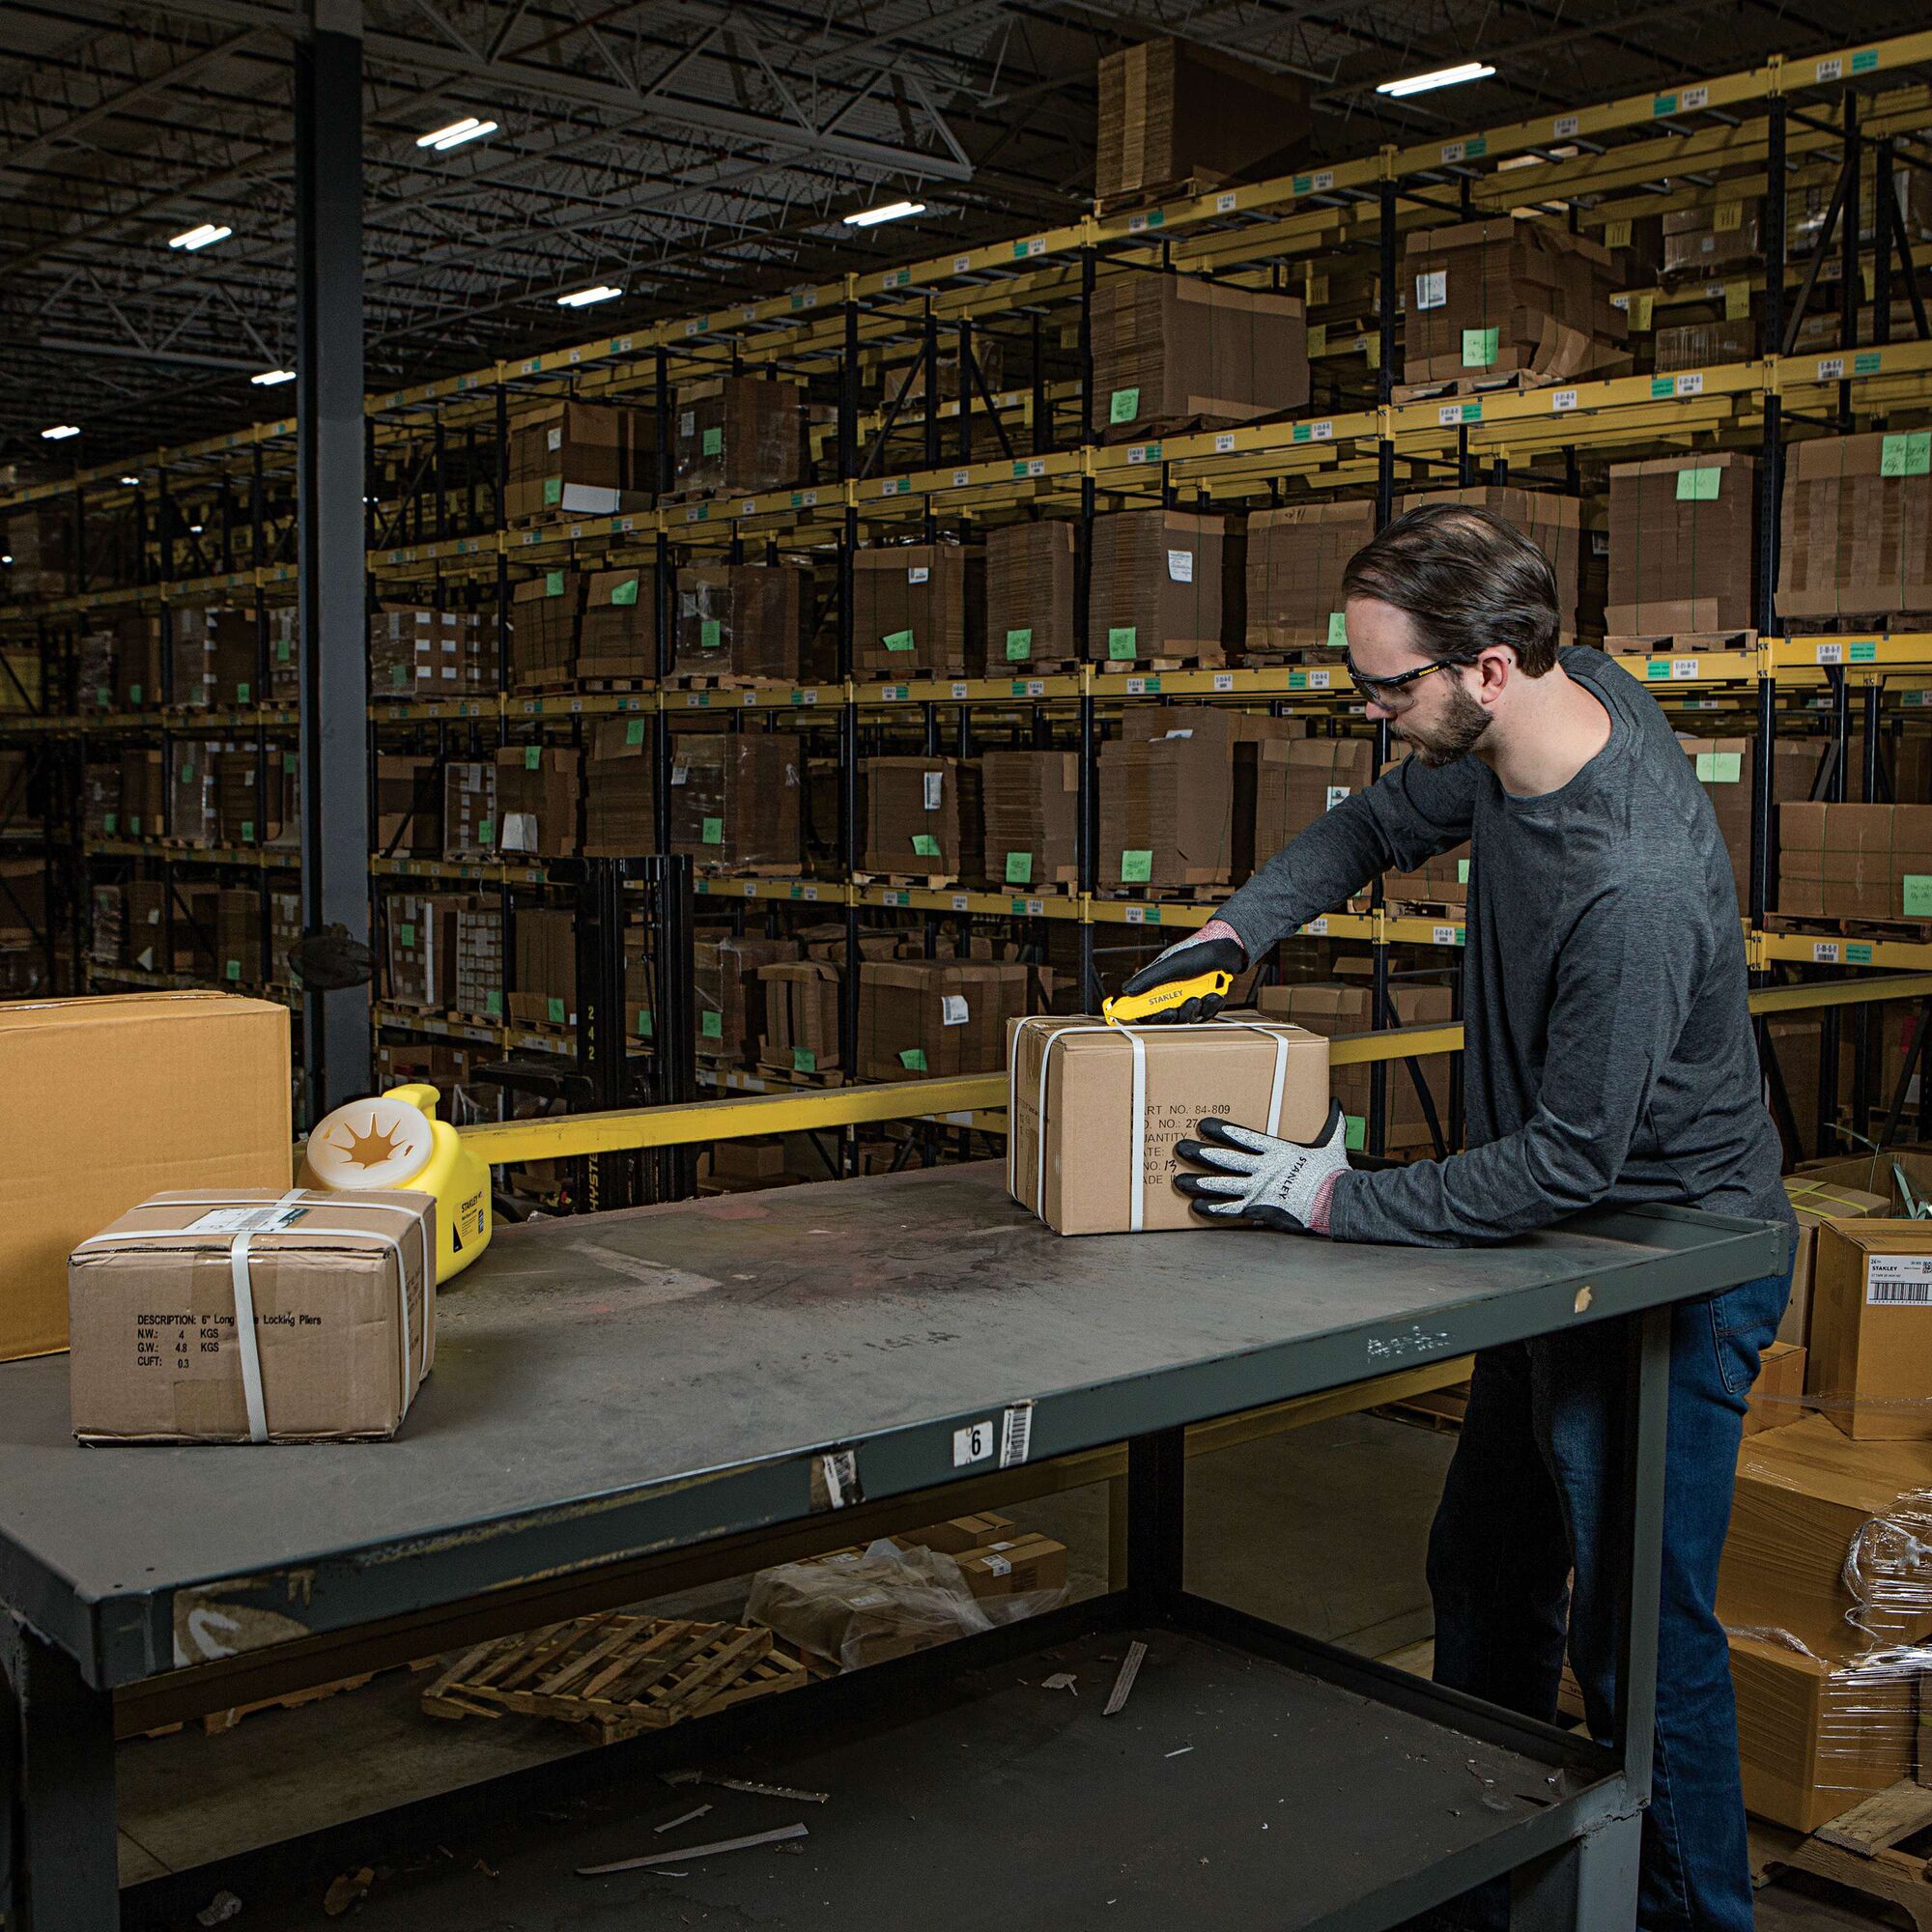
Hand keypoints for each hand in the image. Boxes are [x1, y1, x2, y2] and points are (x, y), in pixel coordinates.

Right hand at [1116, 923, 1245, 1023]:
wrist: (1229, 948)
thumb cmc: (1200, 950)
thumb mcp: (1171, 964)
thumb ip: (1149, 978)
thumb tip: (1127, 990)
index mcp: (1160, 982)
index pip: (1144, 1003)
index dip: (1143, 1013)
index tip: (1147, 1017)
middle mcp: (1174, 990)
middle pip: (1167, 1016)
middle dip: (1177, 1014)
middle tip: (1182, 1006)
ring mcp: (1190, 996)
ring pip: (1188, 1017)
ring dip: (1197, 1009)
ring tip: (1204, 996)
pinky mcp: (1205, 1000)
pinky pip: (1205, 1014)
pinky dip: (1211, 1006)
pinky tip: (1215, 995)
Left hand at [1173, 1101, 1351, 1232]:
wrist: (1337, 1203)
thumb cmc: (1333, 1175)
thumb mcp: (1332, 1145)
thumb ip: (1332, 1124)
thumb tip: (1338, 1104)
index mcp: (1278, 1150)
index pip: (1242, 1136)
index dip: (1221, 1130)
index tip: (1202, 1124)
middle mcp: (1264, 1168)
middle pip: (1224, 1159)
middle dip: (1199, 1153)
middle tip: (1180, 1147)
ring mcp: (1260, 1190)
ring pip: (1221, 1185)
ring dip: (1197, 1183)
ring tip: (1178, 1180)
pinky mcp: (1260, 1210)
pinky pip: (1231, 1210)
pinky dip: (1213, 1209)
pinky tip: (1196, 1207)